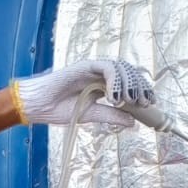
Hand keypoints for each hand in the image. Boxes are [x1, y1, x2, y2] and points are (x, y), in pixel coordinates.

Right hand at [11, 59, 154, 127]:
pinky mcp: (85, 66)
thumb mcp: (92, 115)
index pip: (128, 83)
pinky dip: (115, 80)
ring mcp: (93, 69)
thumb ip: (112, 115)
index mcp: (102, 85)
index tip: (149, 104)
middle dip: (139, 86)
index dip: (141, 91)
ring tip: (130, 101)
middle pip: (128, 73)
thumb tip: (132, 121)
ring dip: (129, 83)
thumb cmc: (58, 109)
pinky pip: (107, 67)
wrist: (38, 106)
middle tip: (144, 103)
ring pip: (120, 67)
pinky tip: (114, 96)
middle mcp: (100, 74)